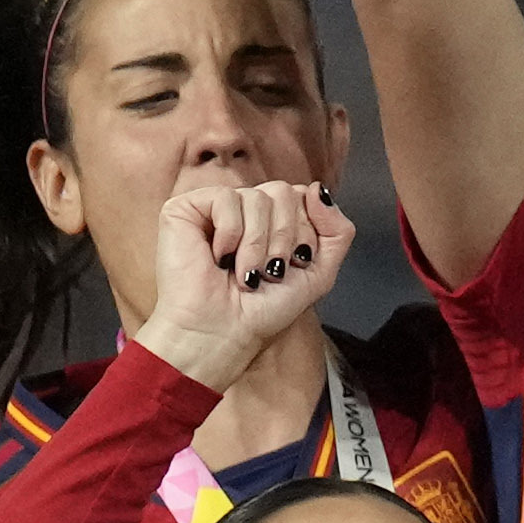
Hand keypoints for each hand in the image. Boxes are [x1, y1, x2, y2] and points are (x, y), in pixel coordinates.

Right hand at [126, 172, 350, 390]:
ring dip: (257, 245)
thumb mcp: (319, 273)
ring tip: (244, 273)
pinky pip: (225, 198)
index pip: (303, 196)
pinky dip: (230, 234)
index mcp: (273, 218)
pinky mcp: (185, 208)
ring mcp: (215, 207)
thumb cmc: (264, 311)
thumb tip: (317, 189)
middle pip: (284, 192)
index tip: (292, 265)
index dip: (304, 233)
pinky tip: (218, 257)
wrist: (225, 333)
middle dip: (283, 239)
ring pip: (258, 197)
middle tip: (267, 272)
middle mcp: (246, 208)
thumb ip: (338, 230)